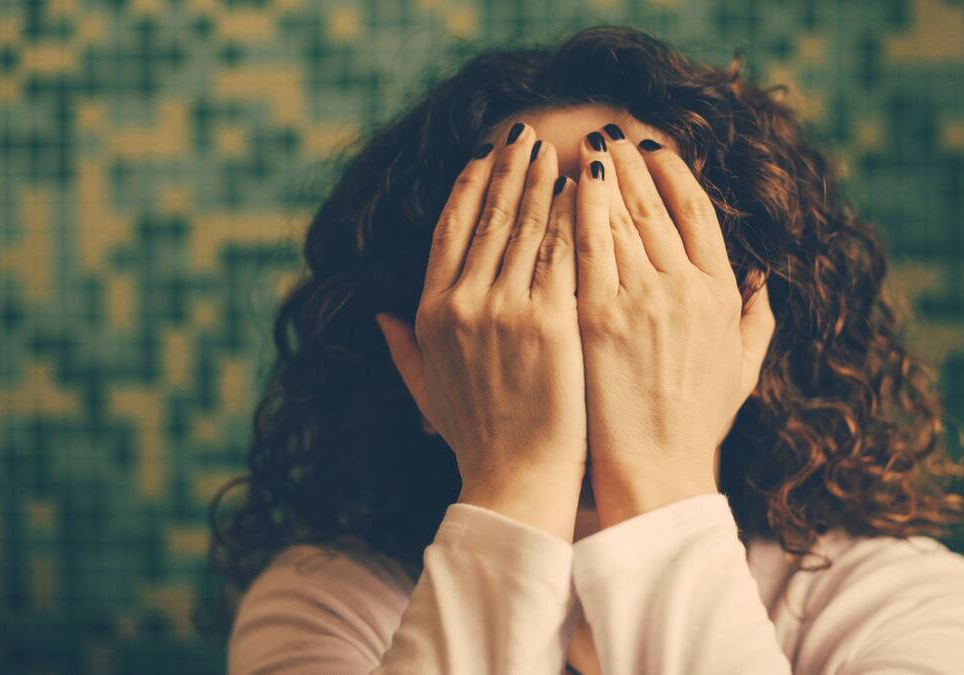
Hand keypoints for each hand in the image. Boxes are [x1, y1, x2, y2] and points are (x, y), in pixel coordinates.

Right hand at [375, 122, 585, 540]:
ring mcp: (505, 309)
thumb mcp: (425, 391)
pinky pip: (562, 254)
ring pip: (526, 226)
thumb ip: (403, 349)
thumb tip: (380, 316)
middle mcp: (462, 303)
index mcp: (430, 313)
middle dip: (509, 168)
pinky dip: (572, 218)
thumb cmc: (475, 439)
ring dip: (541, 181)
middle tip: (527, 133)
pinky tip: (584, 193)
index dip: (468, 187)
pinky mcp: (550, 321)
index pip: (449, 230)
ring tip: (556, 150)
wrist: (514, 480)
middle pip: (489, 217)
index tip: (483, 155)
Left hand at [574, 128, 776, 527]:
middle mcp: (685, 288)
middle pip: (655, 205)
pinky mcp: (599, 316)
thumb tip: (763, 281)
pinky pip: (583, 248)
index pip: (698, 213)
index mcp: (720, 294)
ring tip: (586, 148)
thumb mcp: (742, 370)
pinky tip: (564, 189)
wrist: (657, 470)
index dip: (674, 174)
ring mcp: (641, 300)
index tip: (656, 151)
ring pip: (618, 217)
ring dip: (602, 176)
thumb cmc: (696, 424)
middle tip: (612, 133)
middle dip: (632, 163)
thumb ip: (757, 320)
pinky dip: (575, 212)